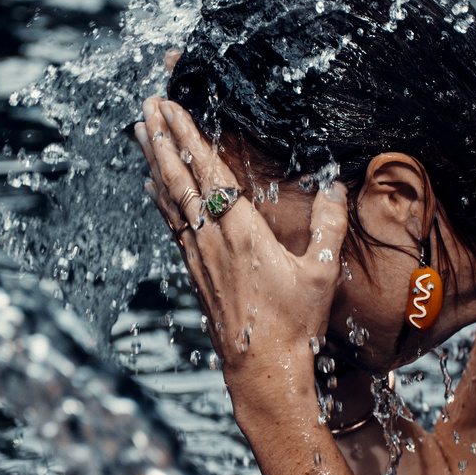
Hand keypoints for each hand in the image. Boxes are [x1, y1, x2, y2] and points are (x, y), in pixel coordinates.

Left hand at [134, 97, 347, 407]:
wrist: (263, 368)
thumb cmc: (294, 323)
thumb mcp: (322, 273)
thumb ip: (330, 226)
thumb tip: (335, 184)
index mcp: (244, 233)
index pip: (210, 173)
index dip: (189, 137)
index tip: (172, 108)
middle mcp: (214, 240)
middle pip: (180, 179)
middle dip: (162, 139)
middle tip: (147, 106)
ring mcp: (199, 256)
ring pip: (170, 199)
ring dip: (155, 163)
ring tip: (140, 133)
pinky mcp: (195, 272)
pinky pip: (173, 224)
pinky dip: (161, 199)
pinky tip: (153, 187)